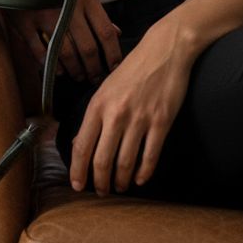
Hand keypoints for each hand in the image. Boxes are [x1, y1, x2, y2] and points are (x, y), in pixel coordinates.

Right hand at [7, 0, 122, 84]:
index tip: (114, 67)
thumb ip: (95, 12)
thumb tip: (116, 32)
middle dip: (93, 68)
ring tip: (78, 76)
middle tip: (94, 77)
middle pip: (87, 48)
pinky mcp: (25, 22)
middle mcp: (68, 7)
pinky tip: (58, 71)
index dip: (112, 53)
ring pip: (65, 53)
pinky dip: (51, 65)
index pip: (105, 32)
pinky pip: (40, 51)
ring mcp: (45, 15)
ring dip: (75, 69)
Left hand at [69, 15, 195, 194]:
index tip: (78, 185)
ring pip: (125, 162)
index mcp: (98, 105)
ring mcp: (139, 119)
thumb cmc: (133, 69)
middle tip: (102, 191)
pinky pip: (150, 155)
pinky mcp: (161, 122)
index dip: (78, 171)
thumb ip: (94, 116)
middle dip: (100, 182)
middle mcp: (116, 114)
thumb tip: (81, 143)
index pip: (82, 146)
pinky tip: (140, 179)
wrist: (164, 50)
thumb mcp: (106, 88)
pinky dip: (144, 172)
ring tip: (120, 187)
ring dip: (121, 180)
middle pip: (102, 160)